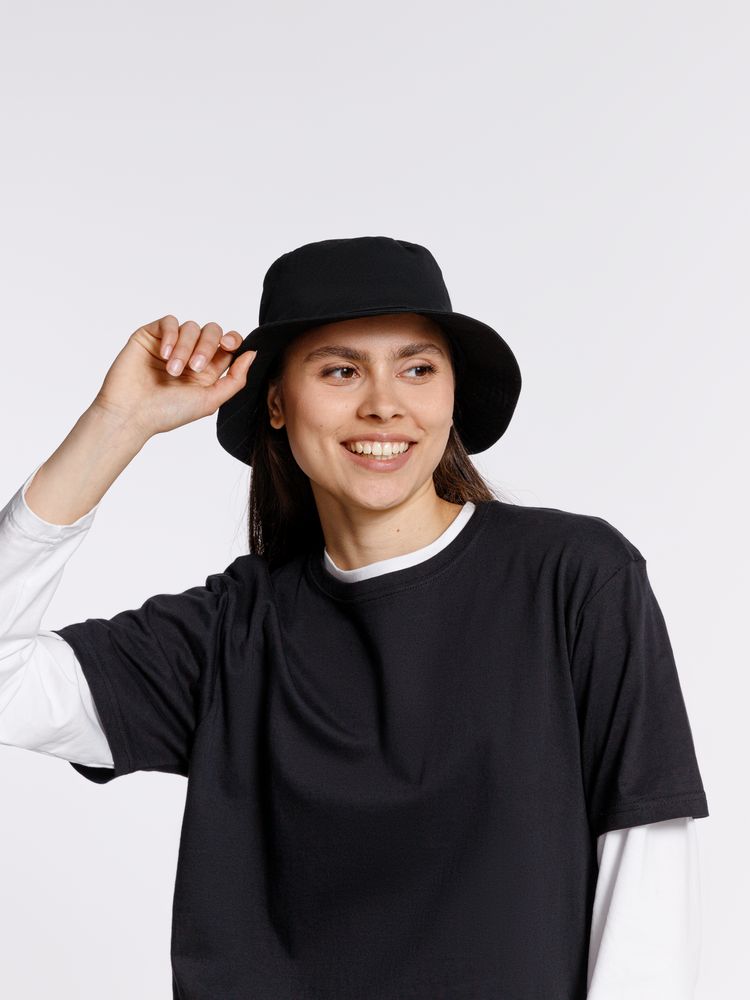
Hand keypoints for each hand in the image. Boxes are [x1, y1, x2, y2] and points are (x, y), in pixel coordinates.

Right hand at [92, 315, 256, 438]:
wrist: (131, 414)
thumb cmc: (168, 413)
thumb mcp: (210, 401)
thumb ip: (235, 379)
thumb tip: (252, 354)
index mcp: (207, 370)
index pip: (228, 344)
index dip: (233, 339)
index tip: (229, 345)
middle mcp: (190, 355)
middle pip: (212, 331)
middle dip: (208, 346)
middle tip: (195, 367)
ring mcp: (170, 344)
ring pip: (190, 327)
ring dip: (185, 348)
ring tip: (173, 371)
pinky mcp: (150, 336)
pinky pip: (169, 322)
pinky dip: (171, 336)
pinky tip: (164, 356)